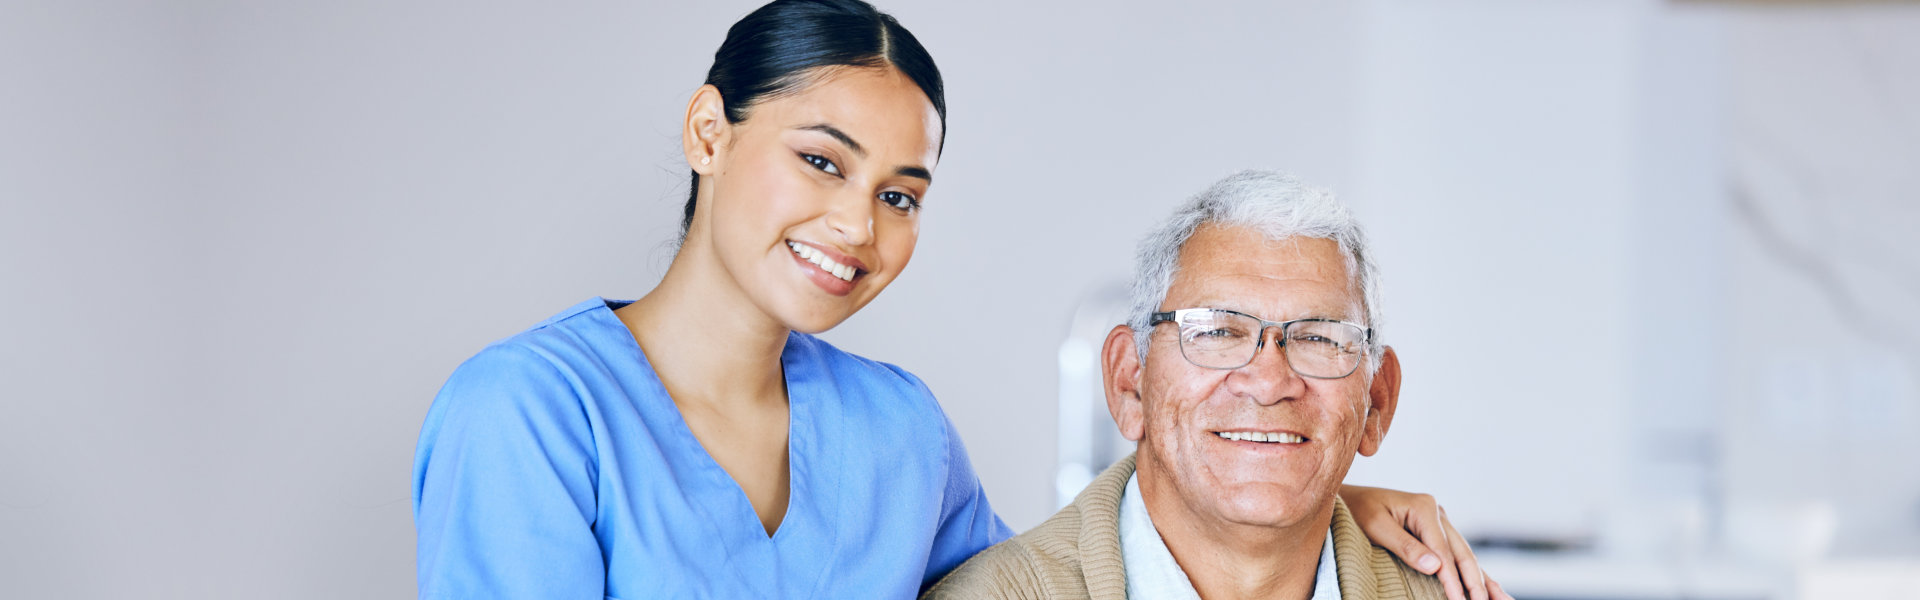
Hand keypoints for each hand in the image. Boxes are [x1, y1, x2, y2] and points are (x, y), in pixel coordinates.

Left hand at [1338, 484, 1511, 599]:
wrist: (1347, 499)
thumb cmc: (1356, 511)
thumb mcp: (1375, 526)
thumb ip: (1405, 546)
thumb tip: (1436, 566)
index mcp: (1424, 507)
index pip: (1443, 550)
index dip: (1452, 578)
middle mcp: (1437, 512)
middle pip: (1461, 553)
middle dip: (1475, 582)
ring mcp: (1439, 521)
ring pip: (1466, 555)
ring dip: (1484, 579)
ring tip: (1503, 599)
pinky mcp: (1436, 532)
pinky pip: (1458, 555)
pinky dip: (1474, 573)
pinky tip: (1490, 588)